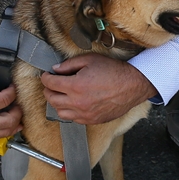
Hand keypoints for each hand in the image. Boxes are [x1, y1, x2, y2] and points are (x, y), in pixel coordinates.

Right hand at [0, 77, 21, 139]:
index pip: (5, 99)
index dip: (12, 91)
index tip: (12, 87)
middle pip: (12, 119)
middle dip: (18, 110)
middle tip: (17, 102)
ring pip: (7, 132)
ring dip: (15, 123)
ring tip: (16, 115)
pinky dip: (5, 131)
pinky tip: (5, 124)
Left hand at [41, 54, 156, 124]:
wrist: (132, 85)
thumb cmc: (114, 71)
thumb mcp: (90, 60)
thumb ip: (69, 64)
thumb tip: (56, 69)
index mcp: (75, 86)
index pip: (50, 84)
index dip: (45, 77)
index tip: (47, 75)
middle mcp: (78, 102)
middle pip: (51, 99)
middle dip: (48, 90)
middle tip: (52, 84)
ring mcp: (85, 114)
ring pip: (60, 112)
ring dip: (57, 103)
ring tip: (61, 95)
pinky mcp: (92, 120)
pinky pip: (73, 119)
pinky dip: (69, 111)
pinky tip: (73, 103)